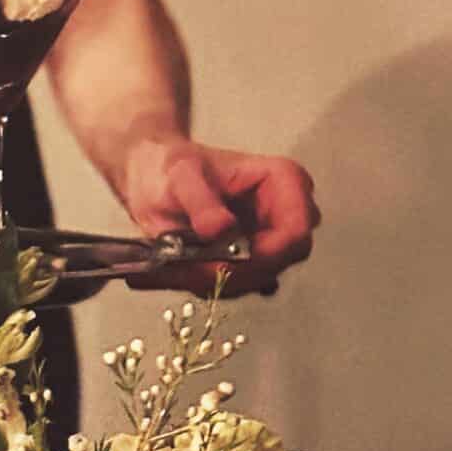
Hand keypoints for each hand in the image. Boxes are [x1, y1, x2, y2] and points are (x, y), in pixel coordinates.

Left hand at [117, 135, 319, 295]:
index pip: (297, 229)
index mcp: (282, 180)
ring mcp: (273, 238)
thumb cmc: (172, 167)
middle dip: (239, 269)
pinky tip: (190, 266)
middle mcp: (285, 211)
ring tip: (184, 260)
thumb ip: (200, 202)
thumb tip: (221, 230)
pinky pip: (244, 284)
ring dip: (221, 278)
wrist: (154, 178)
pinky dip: (215, 283)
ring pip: (262, 276)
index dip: (267, 253)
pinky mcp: (256, 259)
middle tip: (196, 265)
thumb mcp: (180, 175)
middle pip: (282, 259)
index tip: (226, 260)